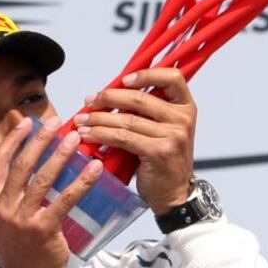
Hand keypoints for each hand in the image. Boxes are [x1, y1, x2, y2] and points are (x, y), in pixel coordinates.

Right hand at [0, 116, 103, 267]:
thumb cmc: (14, 242)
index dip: (13, 139)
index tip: (27, 122)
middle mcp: (1, 208)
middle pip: (20, 165)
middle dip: (39, 139)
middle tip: (56, 121)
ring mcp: (21, 219)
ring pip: (42, 179)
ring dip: (60, 154)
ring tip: (75, 137)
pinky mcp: (43, 229)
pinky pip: (65, 200)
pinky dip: (81, 181)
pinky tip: (94, 168)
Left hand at [73, 68, 196, 214]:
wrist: (174, 193)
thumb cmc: (164, 159)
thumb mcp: (165, 129)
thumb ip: (149, 111)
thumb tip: (113, 92)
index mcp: (186, 107)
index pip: (172, 77)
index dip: (147, 74)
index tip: (124, 80)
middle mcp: (182, 119)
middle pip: (140, 98)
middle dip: (109, 97)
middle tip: (90, 101)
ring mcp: (173, 135)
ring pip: (126, 119)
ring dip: (98, 119)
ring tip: (82, 120)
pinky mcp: (158, 152)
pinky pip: (123, 138)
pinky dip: (101, 135)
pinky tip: (88, 135)